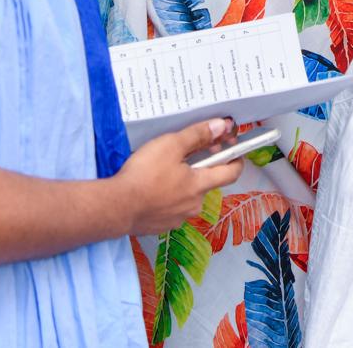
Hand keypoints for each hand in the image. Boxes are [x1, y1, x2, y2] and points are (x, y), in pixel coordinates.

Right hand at [114, 118, 244, 235]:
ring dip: (182, 183)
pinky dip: (167, 197)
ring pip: (187, 196)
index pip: (230, 174)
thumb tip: (222, 126)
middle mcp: (194, 205)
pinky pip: (171, 208)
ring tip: (162, 170)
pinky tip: (152, 189)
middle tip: (186, 153)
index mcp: (200, 185)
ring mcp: (178, 218)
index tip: (235, 150)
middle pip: (205, 183)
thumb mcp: (171, 145)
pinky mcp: (161, 226)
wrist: (116, 207)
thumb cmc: (144, 174)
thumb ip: (197, 135)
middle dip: (200, 168)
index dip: (236, 160)